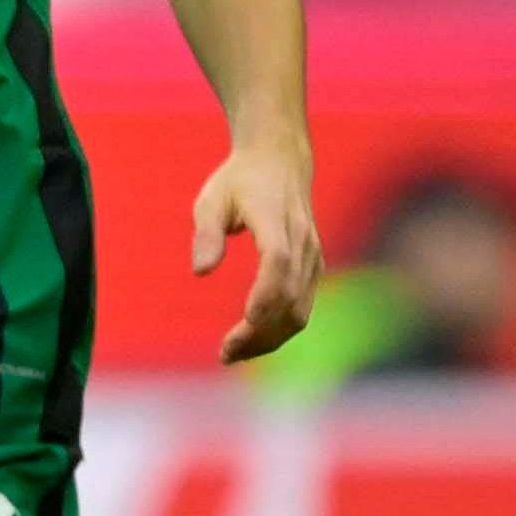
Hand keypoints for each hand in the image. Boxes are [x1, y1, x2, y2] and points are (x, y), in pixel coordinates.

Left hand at [193, 136, 320, 362]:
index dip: (266, 293)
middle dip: (260, 331)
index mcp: (275, 220)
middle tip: (225, 353)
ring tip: (233, 354)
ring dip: (270, 338)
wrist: (280, 161)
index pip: (278, 261)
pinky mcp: (313, 266)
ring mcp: (312, 255)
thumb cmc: (238, 181)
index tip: (245, 320)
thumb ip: (206, 234)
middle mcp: (301, 241)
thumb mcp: (210, 199)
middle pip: (290, 295)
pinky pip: (302, 306)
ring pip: (300, 309)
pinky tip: (252, 342)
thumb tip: (201, 271)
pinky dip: (280, 330)